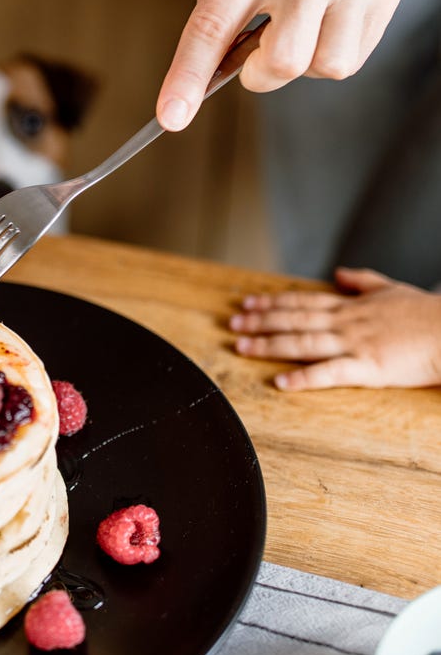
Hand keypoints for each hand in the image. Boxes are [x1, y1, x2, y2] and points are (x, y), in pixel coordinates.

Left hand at [156, 0, 401, 130]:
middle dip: (261, 74)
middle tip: (259, 50)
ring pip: (324, 67)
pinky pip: (351, 58)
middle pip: (281, 63)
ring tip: (298, 28)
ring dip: (301, 64)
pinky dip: (329, 53)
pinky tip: (324, 21)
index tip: (171, 116)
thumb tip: (202, 73)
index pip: (212, 27)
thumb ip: (210, 10)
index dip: (188, 77)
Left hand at [229, 267, 440, 388]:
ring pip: (302, 342)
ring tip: (242, 348)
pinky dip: (302, 377)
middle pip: (293, 319)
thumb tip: (338, 272)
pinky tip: (281, 382)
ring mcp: (354, 343)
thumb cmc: (427, 314)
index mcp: (349, 305)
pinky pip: (329, 372)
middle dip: (259, 322)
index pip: (301, 301)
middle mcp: (345, 322)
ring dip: (269, 345)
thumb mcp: (391, 288)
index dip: (271, 302)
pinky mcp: (368, 367)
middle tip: (232, 324)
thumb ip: (361, 281)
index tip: (246, 303)